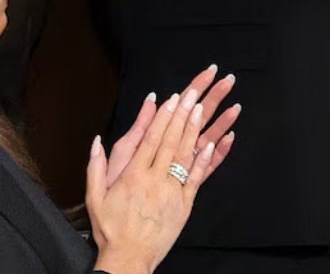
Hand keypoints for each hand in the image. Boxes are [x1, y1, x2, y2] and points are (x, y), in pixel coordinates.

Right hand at [88, 83, 234, 273]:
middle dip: (182, 114)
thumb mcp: (95, 198)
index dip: (164, 117)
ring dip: (195, 129)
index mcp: (132, 176)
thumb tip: (96, 142)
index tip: (173, 98)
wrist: (129, 257)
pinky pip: (198, 177)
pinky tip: (214, 142)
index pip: (150, 139)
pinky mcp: (185, 203)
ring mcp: (172, 191)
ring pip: (185, 154)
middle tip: (194, 92)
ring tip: (203, 107)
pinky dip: (206, 158)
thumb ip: (96, 167)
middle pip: (170, 141)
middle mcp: (153, 180)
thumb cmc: (110, 228)